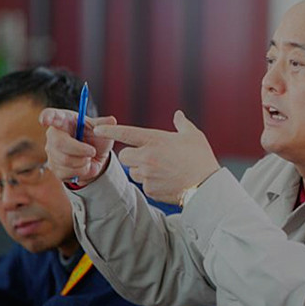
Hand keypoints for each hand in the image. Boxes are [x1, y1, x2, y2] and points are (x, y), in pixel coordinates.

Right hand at [39, 108, 116, 184]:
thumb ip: (104, 125)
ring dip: (83, 161)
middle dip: (79, 149)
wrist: (95, 158)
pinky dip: (82, 171)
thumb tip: (112, 121)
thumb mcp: (101, 129)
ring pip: (65, 160)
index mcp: (64, 120)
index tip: (45, 120)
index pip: (51, 115)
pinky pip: (67, 172)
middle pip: (58, 143)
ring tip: (89, 157)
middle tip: (92, 151)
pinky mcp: (55, 168)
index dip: (47, 117)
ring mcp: (51, 152)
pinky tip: (85, 165)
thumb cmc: (95, 138)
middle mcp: (53, 135)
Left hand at [94, 110, 219, 203]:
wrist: (207, 187)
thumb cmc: (201, 158)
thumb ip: (182, 124)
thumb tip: (178, 115)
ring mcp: (148, 175)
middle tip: (148, 156)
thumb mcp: (193, 136)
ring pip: (134, 172)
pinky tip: (167, 181)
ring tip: (163, 170)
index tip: (97, 128)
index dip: (109, 131)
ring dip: (142, 171)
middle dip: (132, 156)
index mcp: (155, 140)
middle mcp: (147, 157)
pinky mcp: (150, 190)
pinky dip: (152, 184)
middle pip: (124, 156)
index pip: (126, 133)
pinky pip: (144, 185)